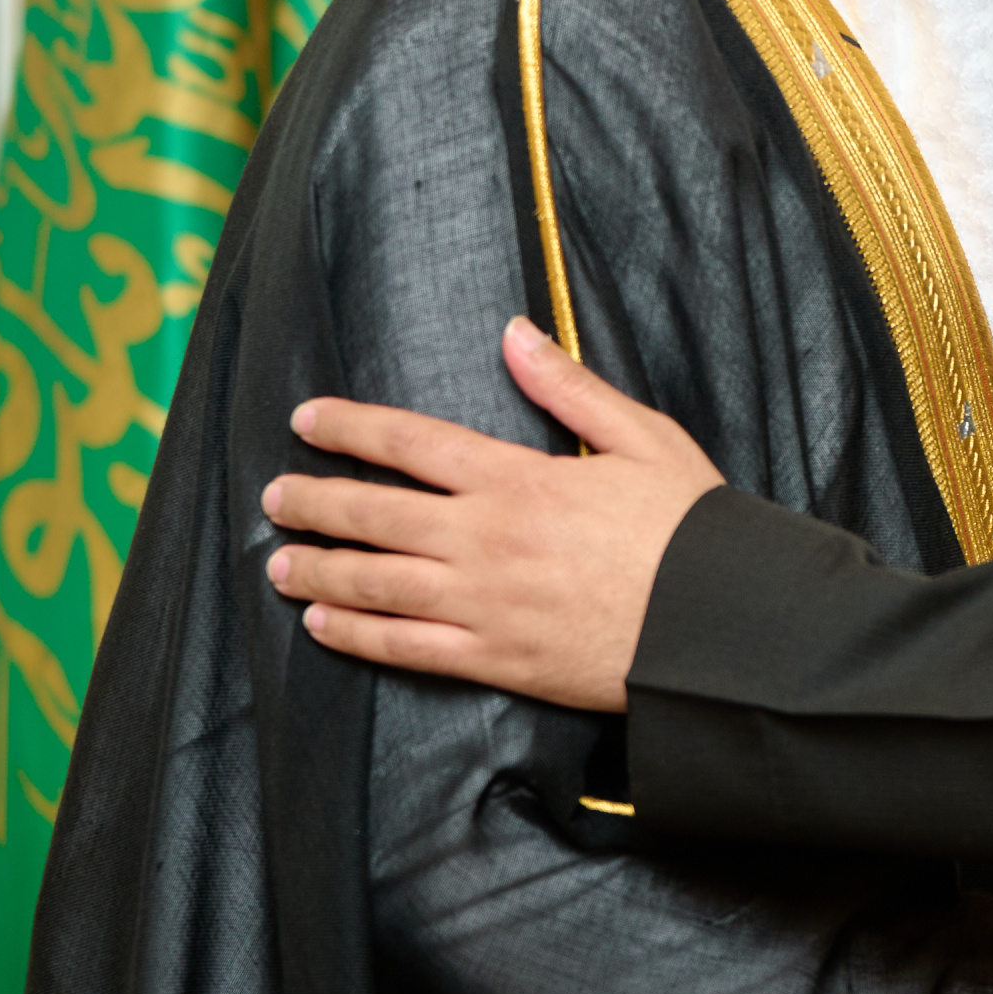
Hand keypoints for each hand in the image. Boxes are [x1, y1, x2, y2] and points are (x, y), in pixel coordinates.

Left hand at [263, 318, 725, 710]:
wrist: (718, 624)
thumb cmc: (688, 527)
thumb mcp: (642, 437)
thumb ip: (568, 387)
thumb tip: (513, 334)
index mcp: (518, 478)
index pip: (410, 443)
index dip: (350, 428)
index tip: (305, 420)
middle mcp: (484, 540)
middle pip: (375, 514)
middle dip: (315, 501)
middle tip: (274, 496)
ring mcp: (483, 604)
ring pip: (375, 584)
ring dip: (320, 569)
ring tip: (279, 562)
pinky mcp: (494, 659)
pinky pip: (405, 648)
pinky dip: (356, 635)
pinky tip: (324, 624)